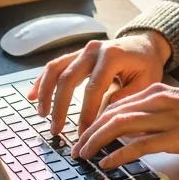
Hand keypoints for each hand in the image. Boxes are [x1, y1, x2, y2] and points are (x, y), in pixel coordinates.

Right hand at [27, 30, 171, 135]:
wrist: (146, 45)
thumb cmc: (146, 66)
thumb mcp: (146, 83)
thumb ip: (125, 99)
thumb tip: (103, 118)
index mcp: (112, 56)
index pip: (93, 89)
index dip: (85, 113)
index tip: (82, 134)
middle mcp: (94, 50)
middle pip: (68, 79)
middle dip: (60, 107)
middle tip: (56, 130)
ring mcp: (83, 50)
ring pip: (56, 69)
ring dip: (45, 93)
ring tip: (42, 115)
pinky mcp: (77, 54)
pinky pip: (54, 66)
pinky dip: (42, 80)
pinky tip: (32, 96)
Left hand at [71, 85, 178, 168]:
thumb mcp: (178, 108)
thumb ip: (153, 115)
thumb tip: (128, 132)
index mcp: (158, 91)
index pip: (116, 104)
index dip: (94, 121)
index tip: (83, 136)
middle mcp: (158, 100)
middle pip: (111, 114)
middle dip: (88, 133)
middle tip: (75, 150)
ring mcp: (167, 118)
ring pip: (119, 126)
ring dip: (96, 142)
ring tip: (83, 157)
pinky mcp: (176, 137)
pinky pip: (139, 145)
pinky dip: (118, 154)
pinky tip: (107, 164)